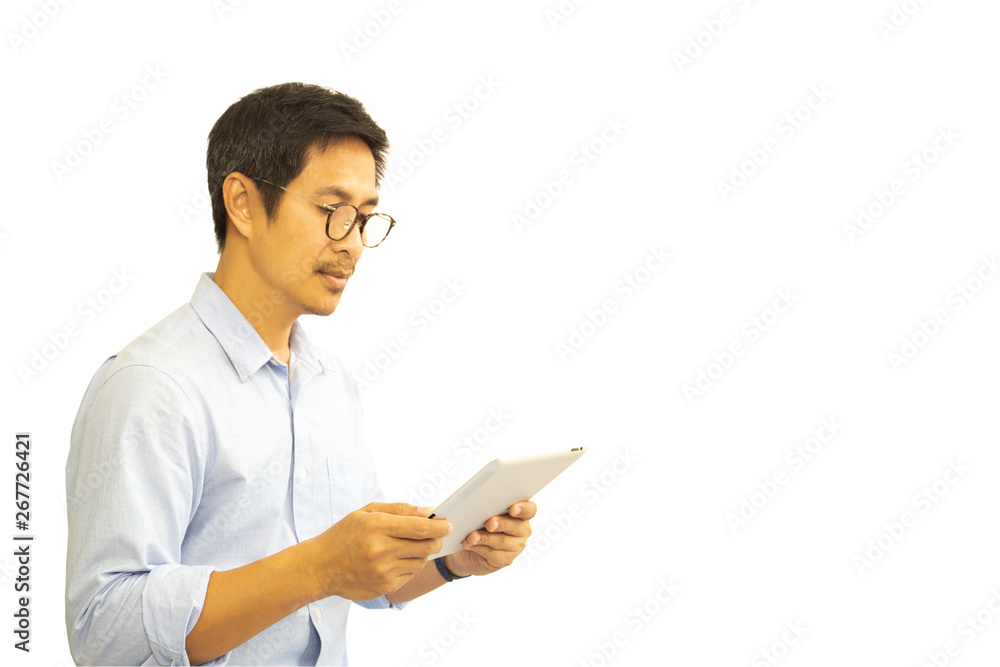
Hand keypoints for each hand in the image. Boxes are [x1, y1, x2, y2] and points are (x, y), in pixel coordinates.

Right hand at [302, 502, 452, 600]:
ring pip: (420, 562)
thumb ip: (399, 510)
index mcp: (376, 526)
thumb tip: (428, 511)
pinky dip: (409, 567)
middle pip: (426, 546)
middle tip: (435, 535)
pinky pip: (410, 576)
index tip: (448, 524)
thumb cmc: (344, 535)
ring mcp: (383, 571)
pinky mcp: (384, 587)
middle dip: (435, 540)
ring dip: (421, 554)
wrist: (320, 568)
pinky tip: (395, 561)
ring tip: (407, 547)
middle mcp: (381, 550)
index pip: (419, 527)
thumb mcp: (366, 513)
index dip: (439, 526)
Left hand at [444, 501, 535, 576]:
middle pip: (515, 526)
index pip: (530, 510)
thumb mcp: (483, 513)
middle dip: (501, 524)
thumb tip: (478, 505)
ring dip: (485, 538)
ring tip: (472, 536)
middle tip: (489, 523)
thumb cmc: (478, 525)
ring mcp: (515, 546)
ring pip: (502, 541)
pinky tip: (469, 544)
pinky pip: (493, 554)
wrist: (468, 549)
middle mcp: (522, 530)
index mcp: (520, 514)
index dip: (523, 509)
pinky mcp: (505, 560)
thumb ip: (487, 507)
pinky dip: (479, 548)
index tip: (512, 509)